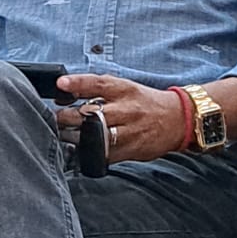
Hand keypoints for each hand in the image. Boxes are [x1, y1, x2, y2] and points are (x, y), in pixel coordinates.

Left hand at [55, 74, 186, 162]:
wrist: (178, 119)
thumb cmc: (144, 102)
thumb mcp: (124, 87)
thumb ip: (96, 88)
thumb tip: (64, 89)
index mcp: (123, 90)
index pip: (97, 83)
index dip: (77, 83)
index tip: (60, 85)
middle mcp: (126, 109)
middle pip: (91, 114)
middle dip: (66, 117)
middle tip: (58, 118)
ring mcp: (129, 131)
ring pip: (95, 136)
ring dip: (73, 137)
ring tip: (65, 134)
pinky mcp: (131, 150)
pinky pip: (104, 154)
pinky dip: (88, 152)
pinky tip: (81, 148)